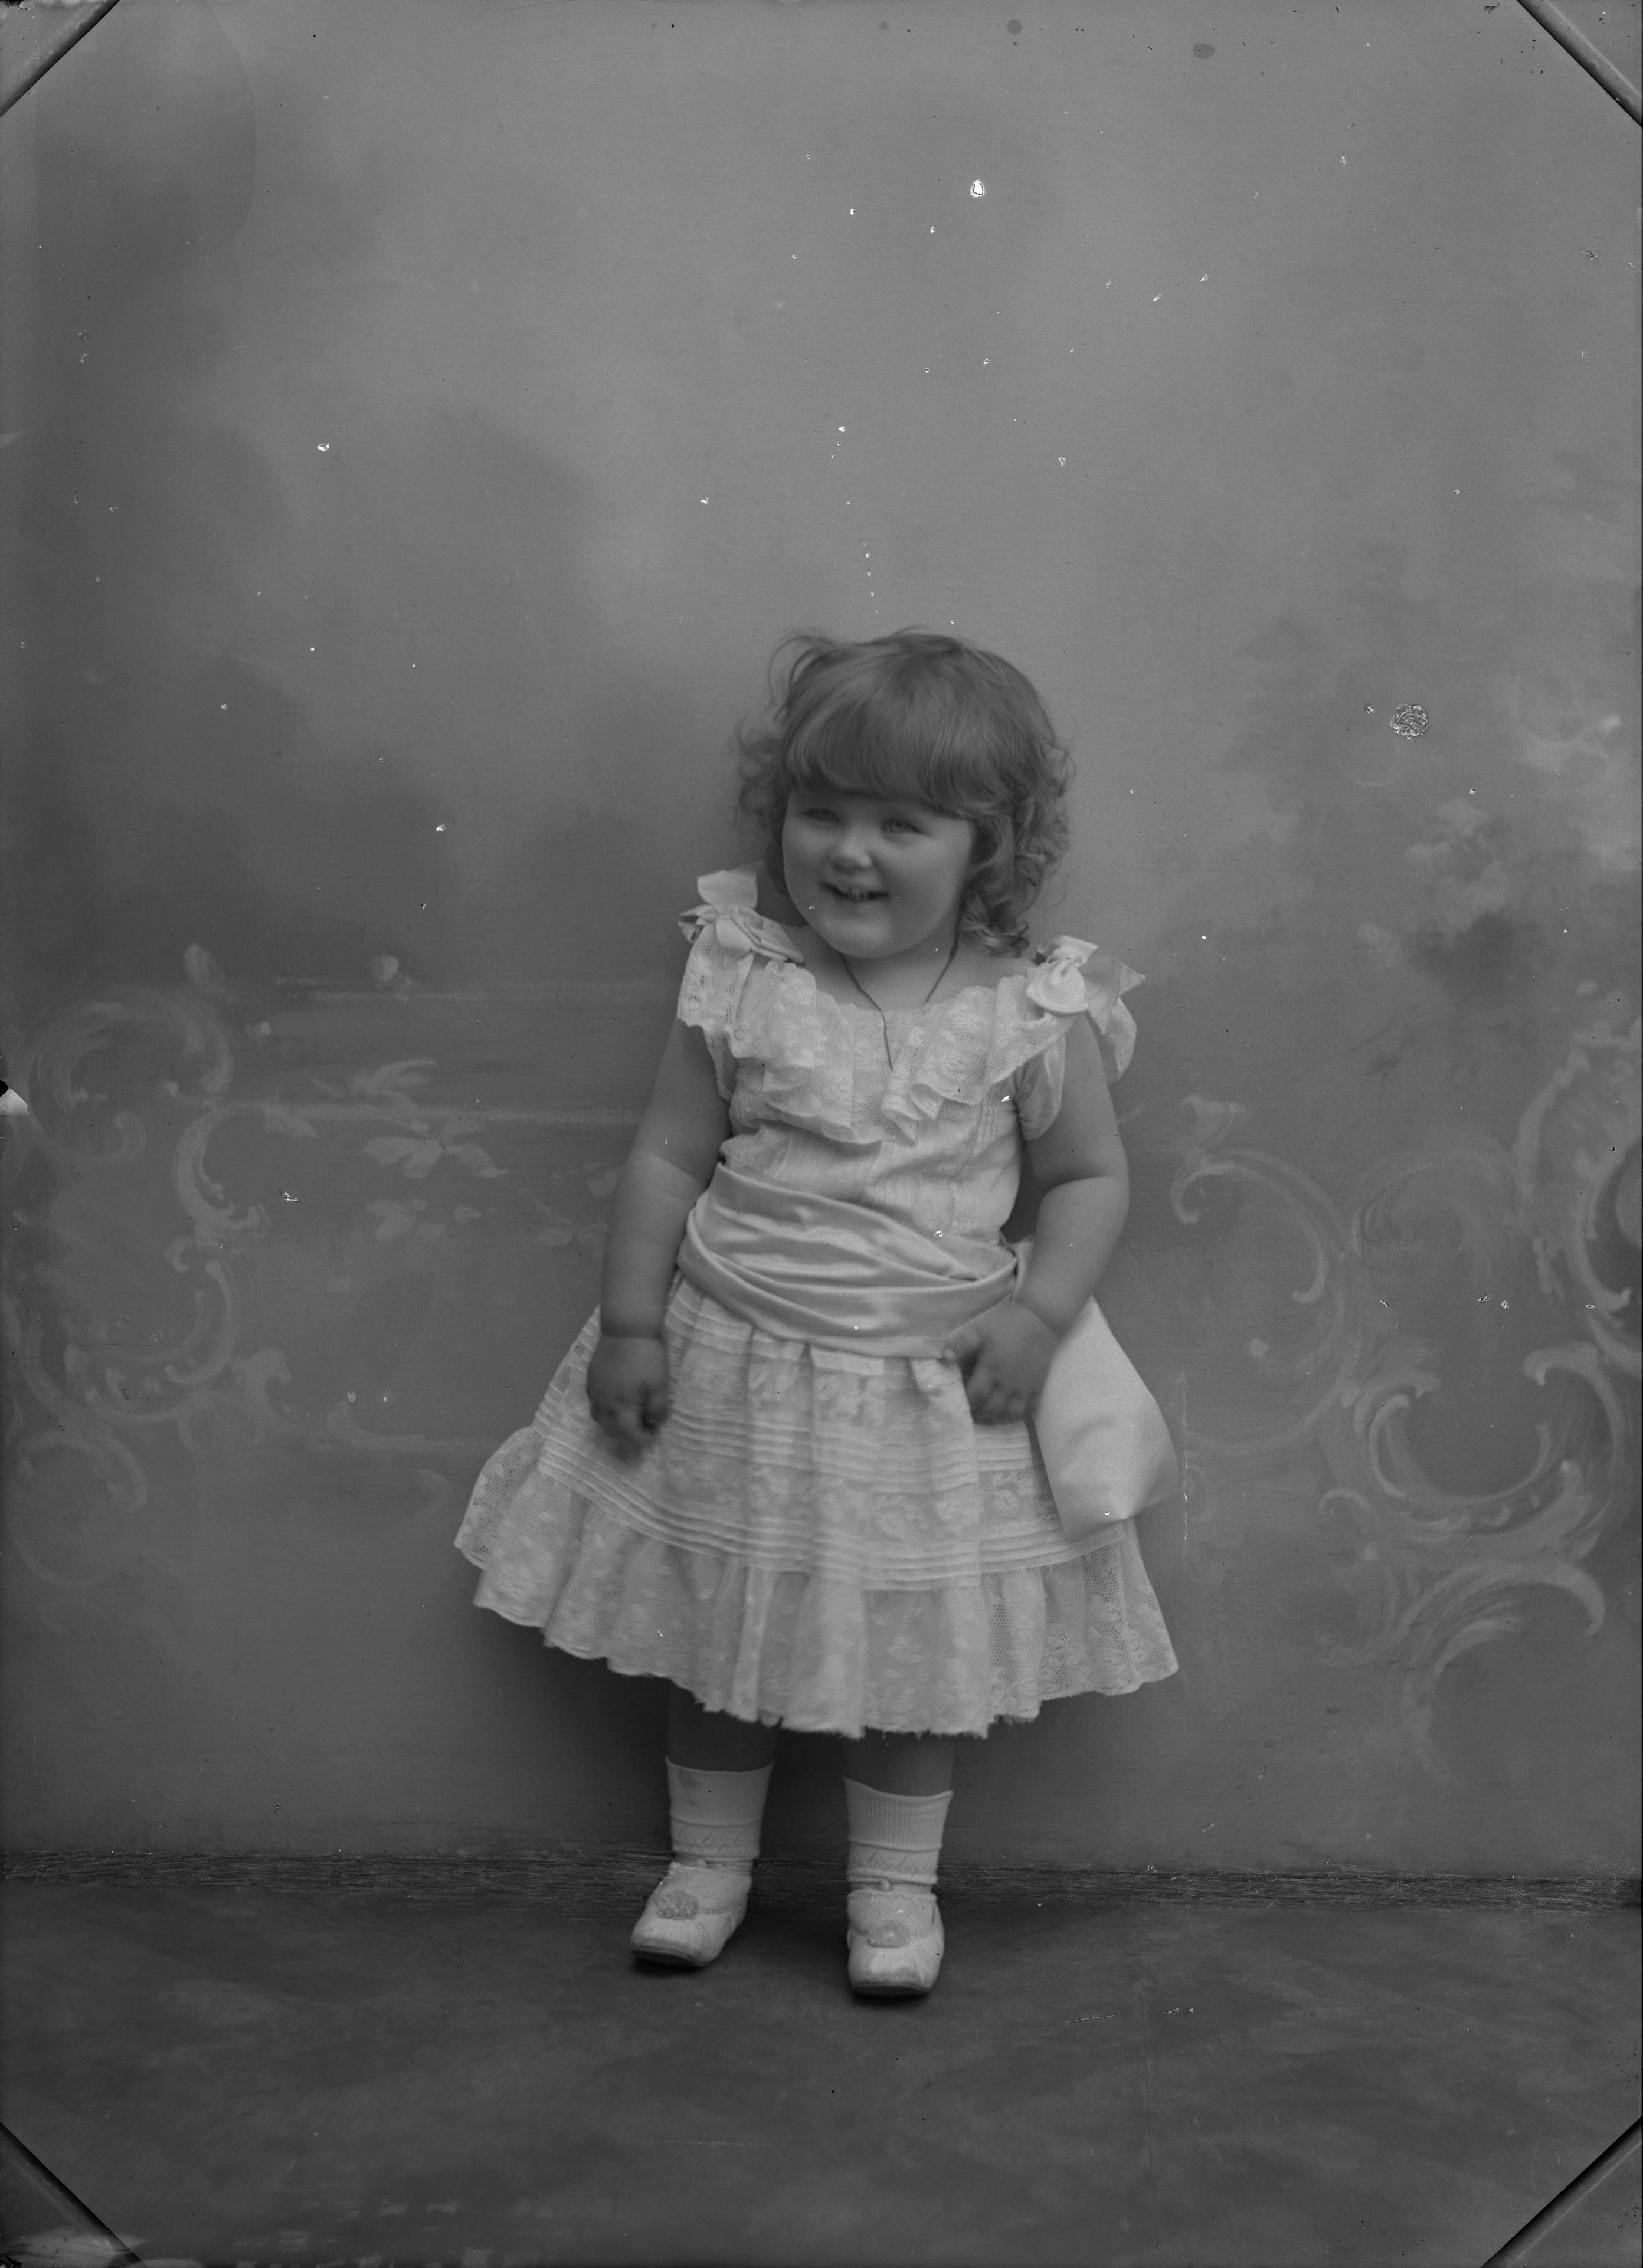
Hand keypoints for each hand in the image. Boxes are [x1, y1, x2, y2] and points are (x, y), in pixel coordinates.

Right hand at [586, 1331, 670, 1451]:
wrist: (625, 1329)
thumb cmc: (646, 1357)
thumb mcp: (660, 1384)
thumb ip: (657, 1408)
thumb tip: (653, 1422)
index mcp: (622, 1406)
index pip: (629, 1435)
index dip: (642, 1439)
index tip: (653, 1432)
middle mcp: (604, 1403)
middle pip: (610, 1431)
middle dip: (627, 1435)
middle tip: (643, 1426)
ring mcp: (594, 1392)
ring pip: (599, 1419)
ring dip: (614, 1424)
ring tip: (629, 1416)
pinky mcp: (590, 1380)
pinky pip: (595, 1404)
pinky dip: (605, 1411)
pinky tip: (617, 1400)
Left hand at [941, 1304, 1058, 1425]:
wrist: (1041, 1317)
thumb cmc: (1007, 1323)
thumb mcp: (980, 1329)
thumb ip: (961, 1344)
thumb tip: (943, 1357)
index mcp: (992, 1368)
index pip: (975, 1396)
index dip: (965, 1403)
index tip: (958, 1403)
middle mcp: (1009, 1382)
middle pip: (991, 1409)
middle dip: (978, 1413)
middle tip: (969, 1411)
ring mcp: (1025, 1387)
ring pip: (1010, 1414)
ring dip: (996, 1418)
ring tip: (986, 1414)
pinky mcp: (1039, 1385)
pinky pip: (1028, 1409)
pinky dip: (1015, 1415)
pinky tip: (1006, 1411)